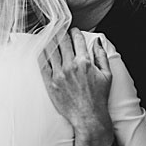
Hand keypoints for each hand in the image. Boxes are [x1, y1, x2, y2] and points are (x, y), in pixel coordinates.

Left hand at [41, 28, 114, 145]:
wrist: (88, 117)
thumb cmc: (99, 97)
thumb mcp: (107, 75)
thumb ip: (102, 56)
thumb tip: (98, 41)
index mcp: (85, 62)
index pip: (77, 40)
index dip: (75, 32)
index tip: (72, 30)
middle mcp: (70, 66)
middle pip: (62, 43)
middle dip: (60, 33)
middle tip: (58, 28)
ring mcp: (59, 75)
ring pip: (50, 51)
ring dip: (49, 41)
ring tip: (47, 35)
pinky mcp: (50, 84)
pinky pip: (42, 65)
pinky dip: (40, 55)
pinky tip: (39, 49)